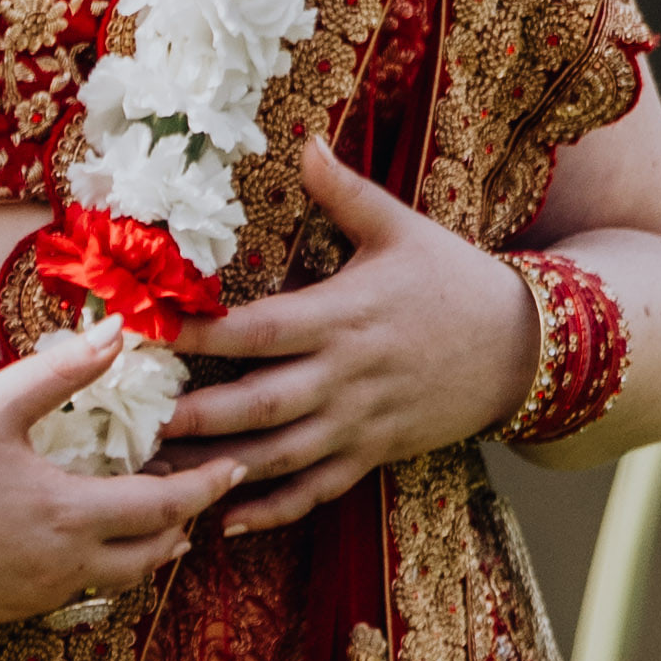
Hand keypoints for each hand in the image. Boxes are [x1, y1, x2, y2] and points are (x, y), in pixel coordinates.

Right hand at [0, 325, 233, 624]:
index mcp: (71, 514)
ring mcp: (36, 595)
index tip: (235, 464)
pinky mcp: (6, 608)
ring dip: (146, 551)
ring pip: (117, 582)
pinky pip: (76, 595)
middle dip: (185, 523)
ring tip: (157, 524)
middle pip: (152, 553)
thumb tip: (119, 332)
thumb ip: (62, 371)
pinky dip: (101, 569)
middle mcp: (64, 566)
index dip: (207, 486)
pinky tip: (88, 543)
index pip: (166, 507)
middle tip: (198, 491)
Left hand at [155, 135, 537, 539]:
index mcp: (343, 316)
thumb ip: (344, 191)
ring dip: (221, 471)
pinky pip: (318, 490)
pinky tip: (227, 521)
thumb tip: (303, 139)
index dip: (204, 335)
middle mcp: (345, 376)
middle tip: (138, 424)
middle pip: (260, 405)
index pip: (260, 330)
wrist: (522, 345)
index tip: (150, 334)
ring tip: (161, 477)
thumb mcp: (401, 228)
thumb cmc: (453, 279)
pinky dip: (275, 510)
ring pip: (281, 457)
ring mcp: (360, 423)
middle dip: (197, 418)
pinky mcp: (374, 454)